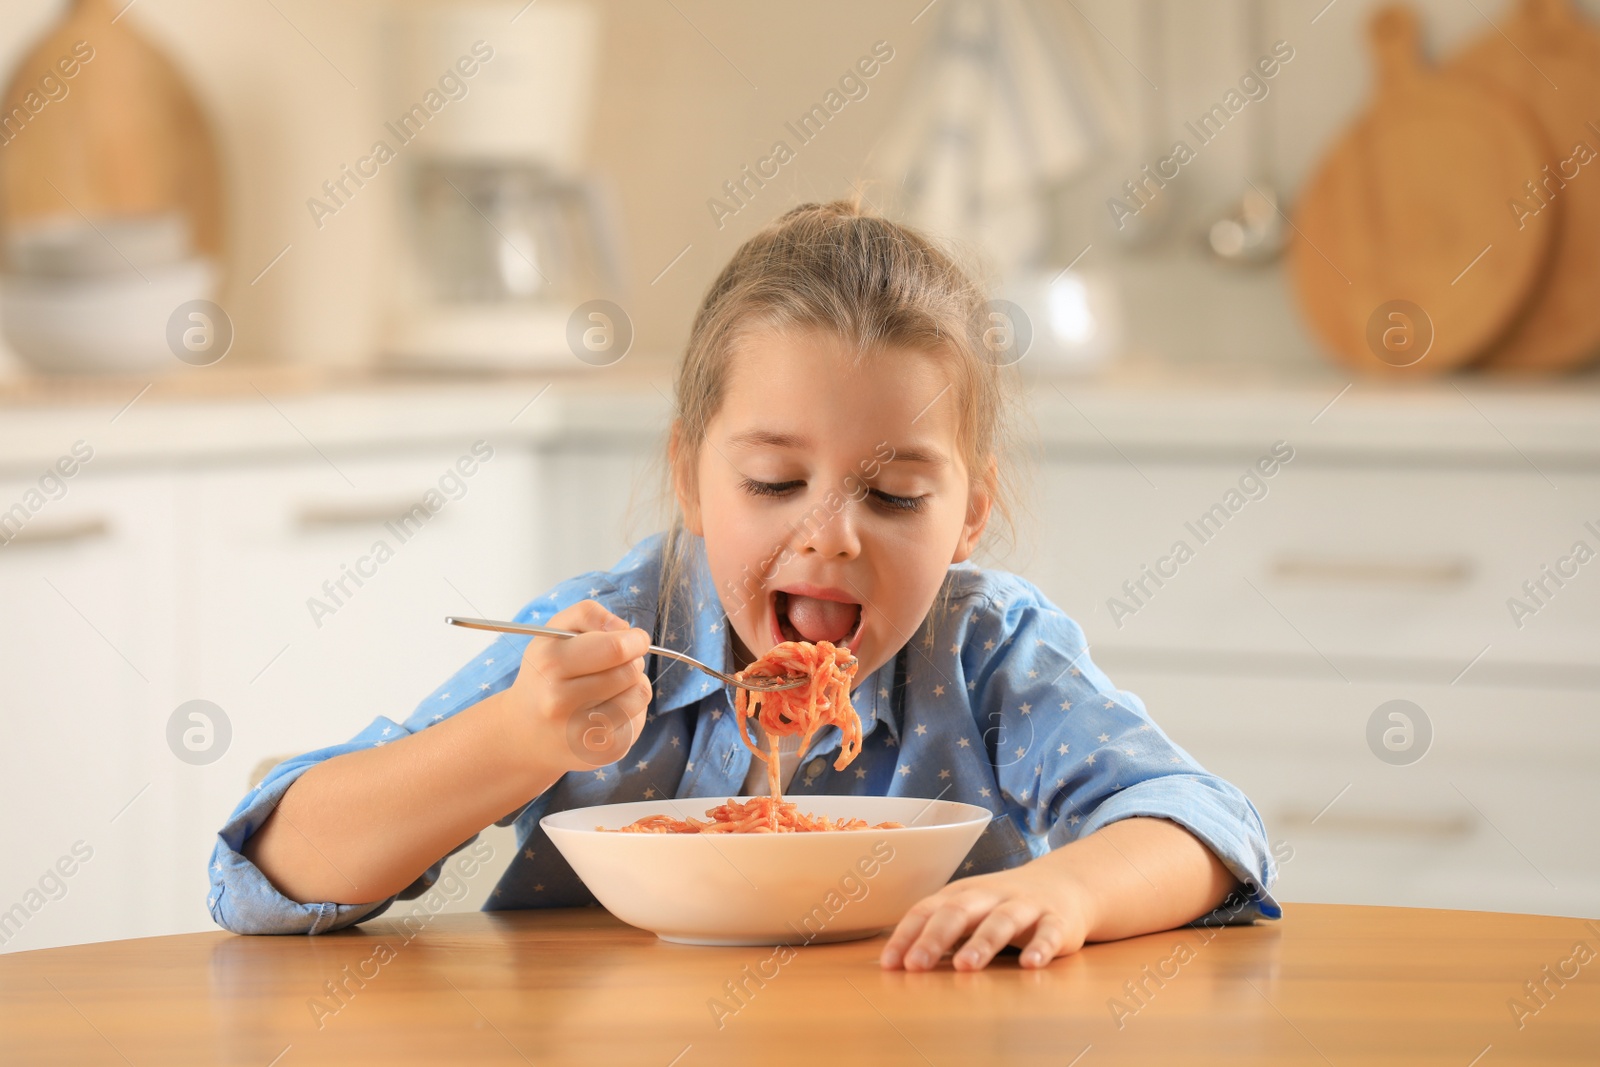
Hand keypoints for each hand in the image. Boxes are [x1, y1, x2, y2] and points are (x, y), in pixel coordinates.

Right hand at [501, 599, 652, 772]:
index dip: (635, 640)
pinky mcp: (599, 753)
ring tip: (613, 686)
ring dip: (634, 685)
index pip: (615, 648)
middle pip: (629, 671)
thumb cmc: (545, 674)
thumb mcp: (554, 633)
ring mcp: (580, 732)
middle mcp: (561, 701)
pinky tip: (608, 710)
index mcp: (551, 664)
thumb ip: (588, 614)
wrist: (523, 732)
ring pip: (639, 695)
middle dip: (632, 661)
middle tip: (619, 663)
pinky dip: (631, 711)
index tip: (636, 639)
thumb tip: (624, 628)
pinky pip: (637, 721)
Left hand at [879, 860, 1091, 970]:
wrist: (1064, 884)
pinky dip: (1040, 948)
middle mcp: (991, 896)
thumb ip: (939, 931)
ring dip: (982, 942)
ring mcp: (1025, 906)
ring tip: (965, 965)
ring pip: (1002, 920)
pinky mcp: (1057, 921)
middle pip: (960, 911)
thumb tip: (895, 963)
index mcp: (962, 894)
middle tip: (916, 965)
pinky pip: (1049, 933)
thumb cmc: (1003, 905)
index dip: (907, 935)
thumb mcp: (969, 910)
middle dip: (935, 937)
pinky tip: (1030, 965)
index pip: (928, 910)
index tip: (890, 964)